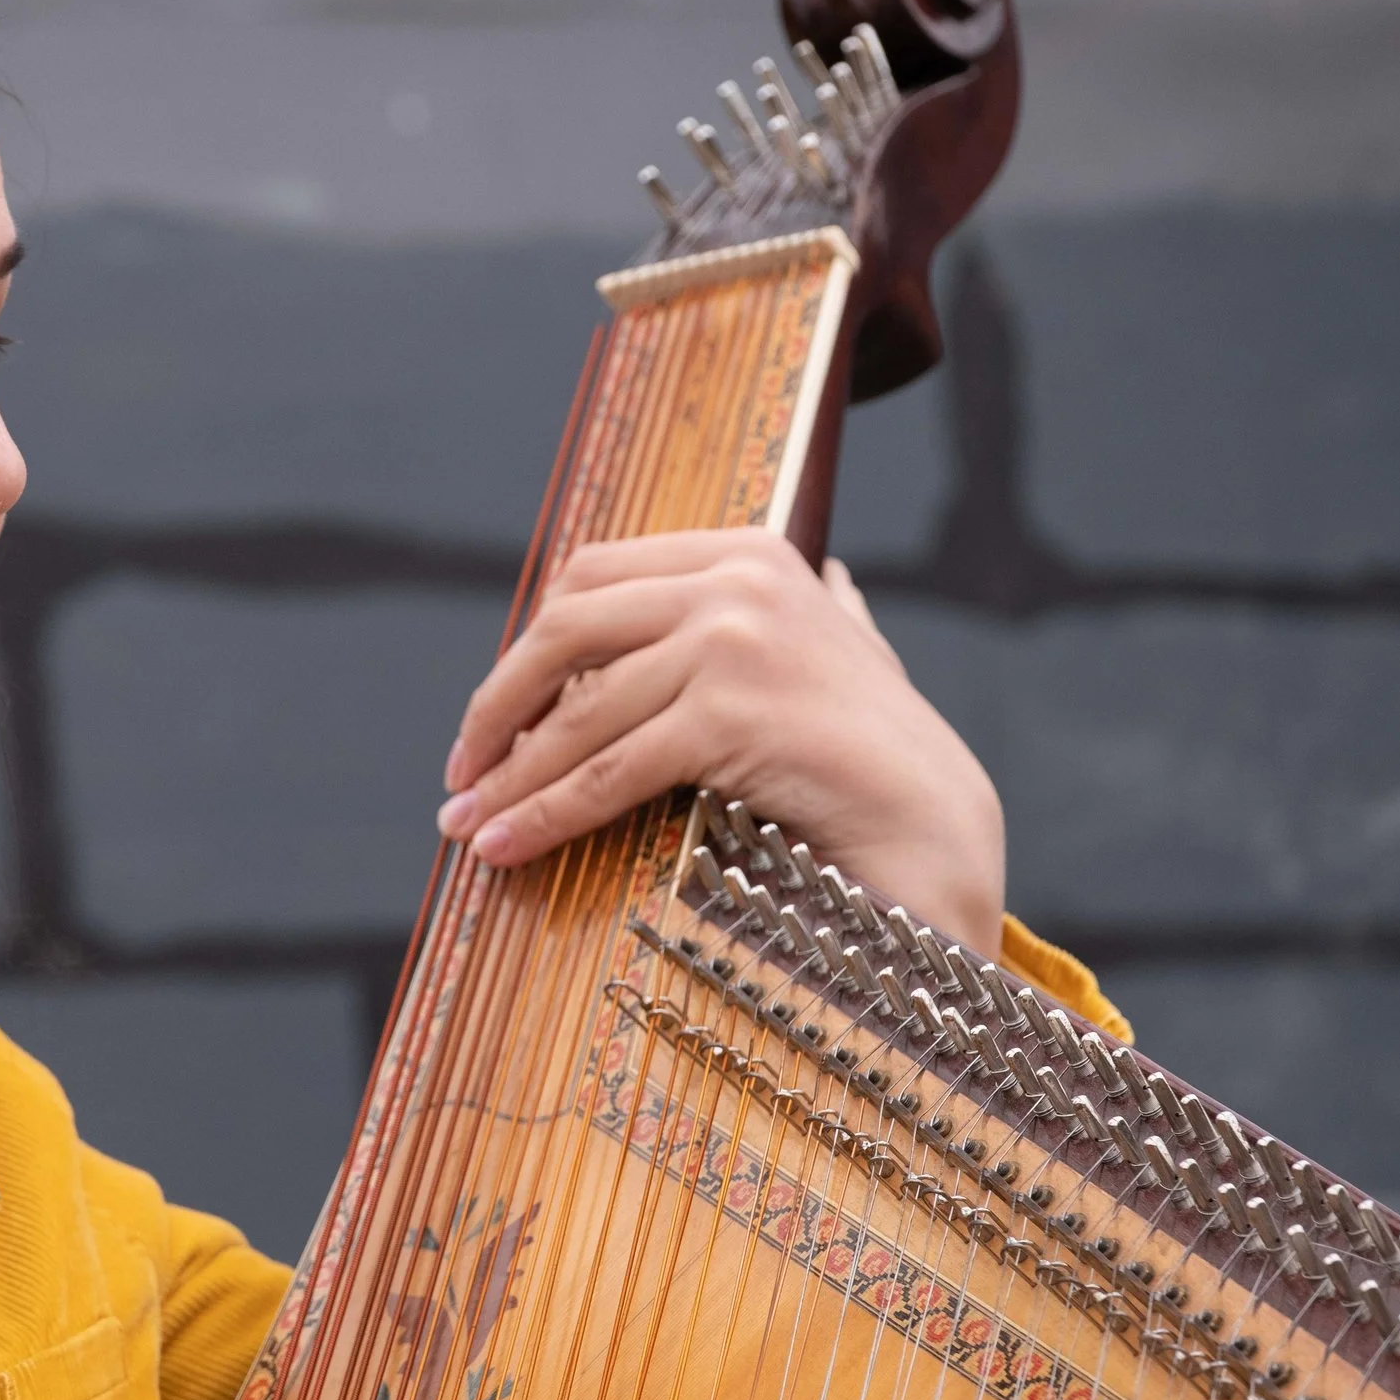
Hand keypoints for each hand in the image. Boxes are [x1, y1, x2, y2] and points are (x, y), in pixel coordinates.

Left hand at [437, 528, 1004, 955]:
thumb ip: (747, 616)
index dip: (527, 649)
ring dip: (510, 777)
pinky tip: (506, 848)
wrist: (937, 826)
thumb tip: (693, 590)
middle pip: (566, 629)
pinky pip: (607, 770)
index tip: (494, 716)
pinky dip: (544, 813)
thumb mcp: (806, 656)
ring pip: (579, 714)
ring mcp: (736, 640)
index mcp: (745, 551)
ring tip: (464, 828)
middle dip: (498, 707)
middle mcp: (738, 580)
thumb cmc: (861, 757)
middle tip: (461, 774)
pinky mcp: (731, 712)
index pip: (591, 577)